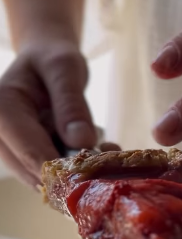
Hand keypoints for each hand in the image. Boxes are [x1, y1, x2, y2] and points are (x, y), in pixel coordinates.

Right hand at [0, 40, 97, 185]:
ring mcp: (12, 152)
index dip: (64, 170)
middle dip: (75, 173)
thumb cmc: (51, 58)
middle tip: (112, 159)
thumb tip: (81, 142)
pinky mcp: (27, 160)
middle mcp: (0, 137)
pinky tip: (99, 151)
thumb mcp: (65, 67)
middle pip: (37, 173)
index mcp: (2, 111)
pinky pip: (53, 175)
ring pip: (47, 180)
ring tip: (109, 150)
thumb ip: (71, 103)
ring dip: (79, 173)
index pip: (30, 152)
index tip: (98, 172)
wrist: (43, 62)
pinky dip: (77, 169)